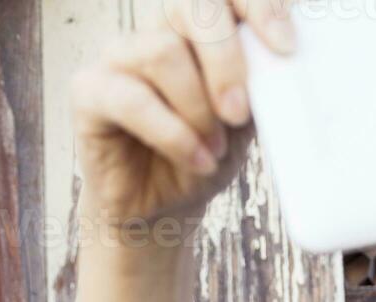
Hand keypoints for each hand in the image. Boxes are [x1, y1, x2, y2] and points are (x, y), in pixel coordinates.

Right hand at [69, 0, 297, 234]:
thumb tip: (287, 65)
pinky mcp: (88, 89)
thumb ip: (262, 85)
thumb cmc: (209, 154)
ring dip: (198, 109)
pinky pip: (131, 97)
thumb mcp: (249, 120)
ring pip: (162, 52)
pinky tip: (197, 159)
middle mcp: (159, 30)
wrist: (166, 207)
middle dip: (225, 59)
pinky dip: (174, 134)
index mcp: (203, 30)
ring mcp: (120, 55)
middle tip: (239, 113)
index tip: (286, 47)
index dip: (259, 5)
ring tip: (215, 148)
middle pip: (191, 5)